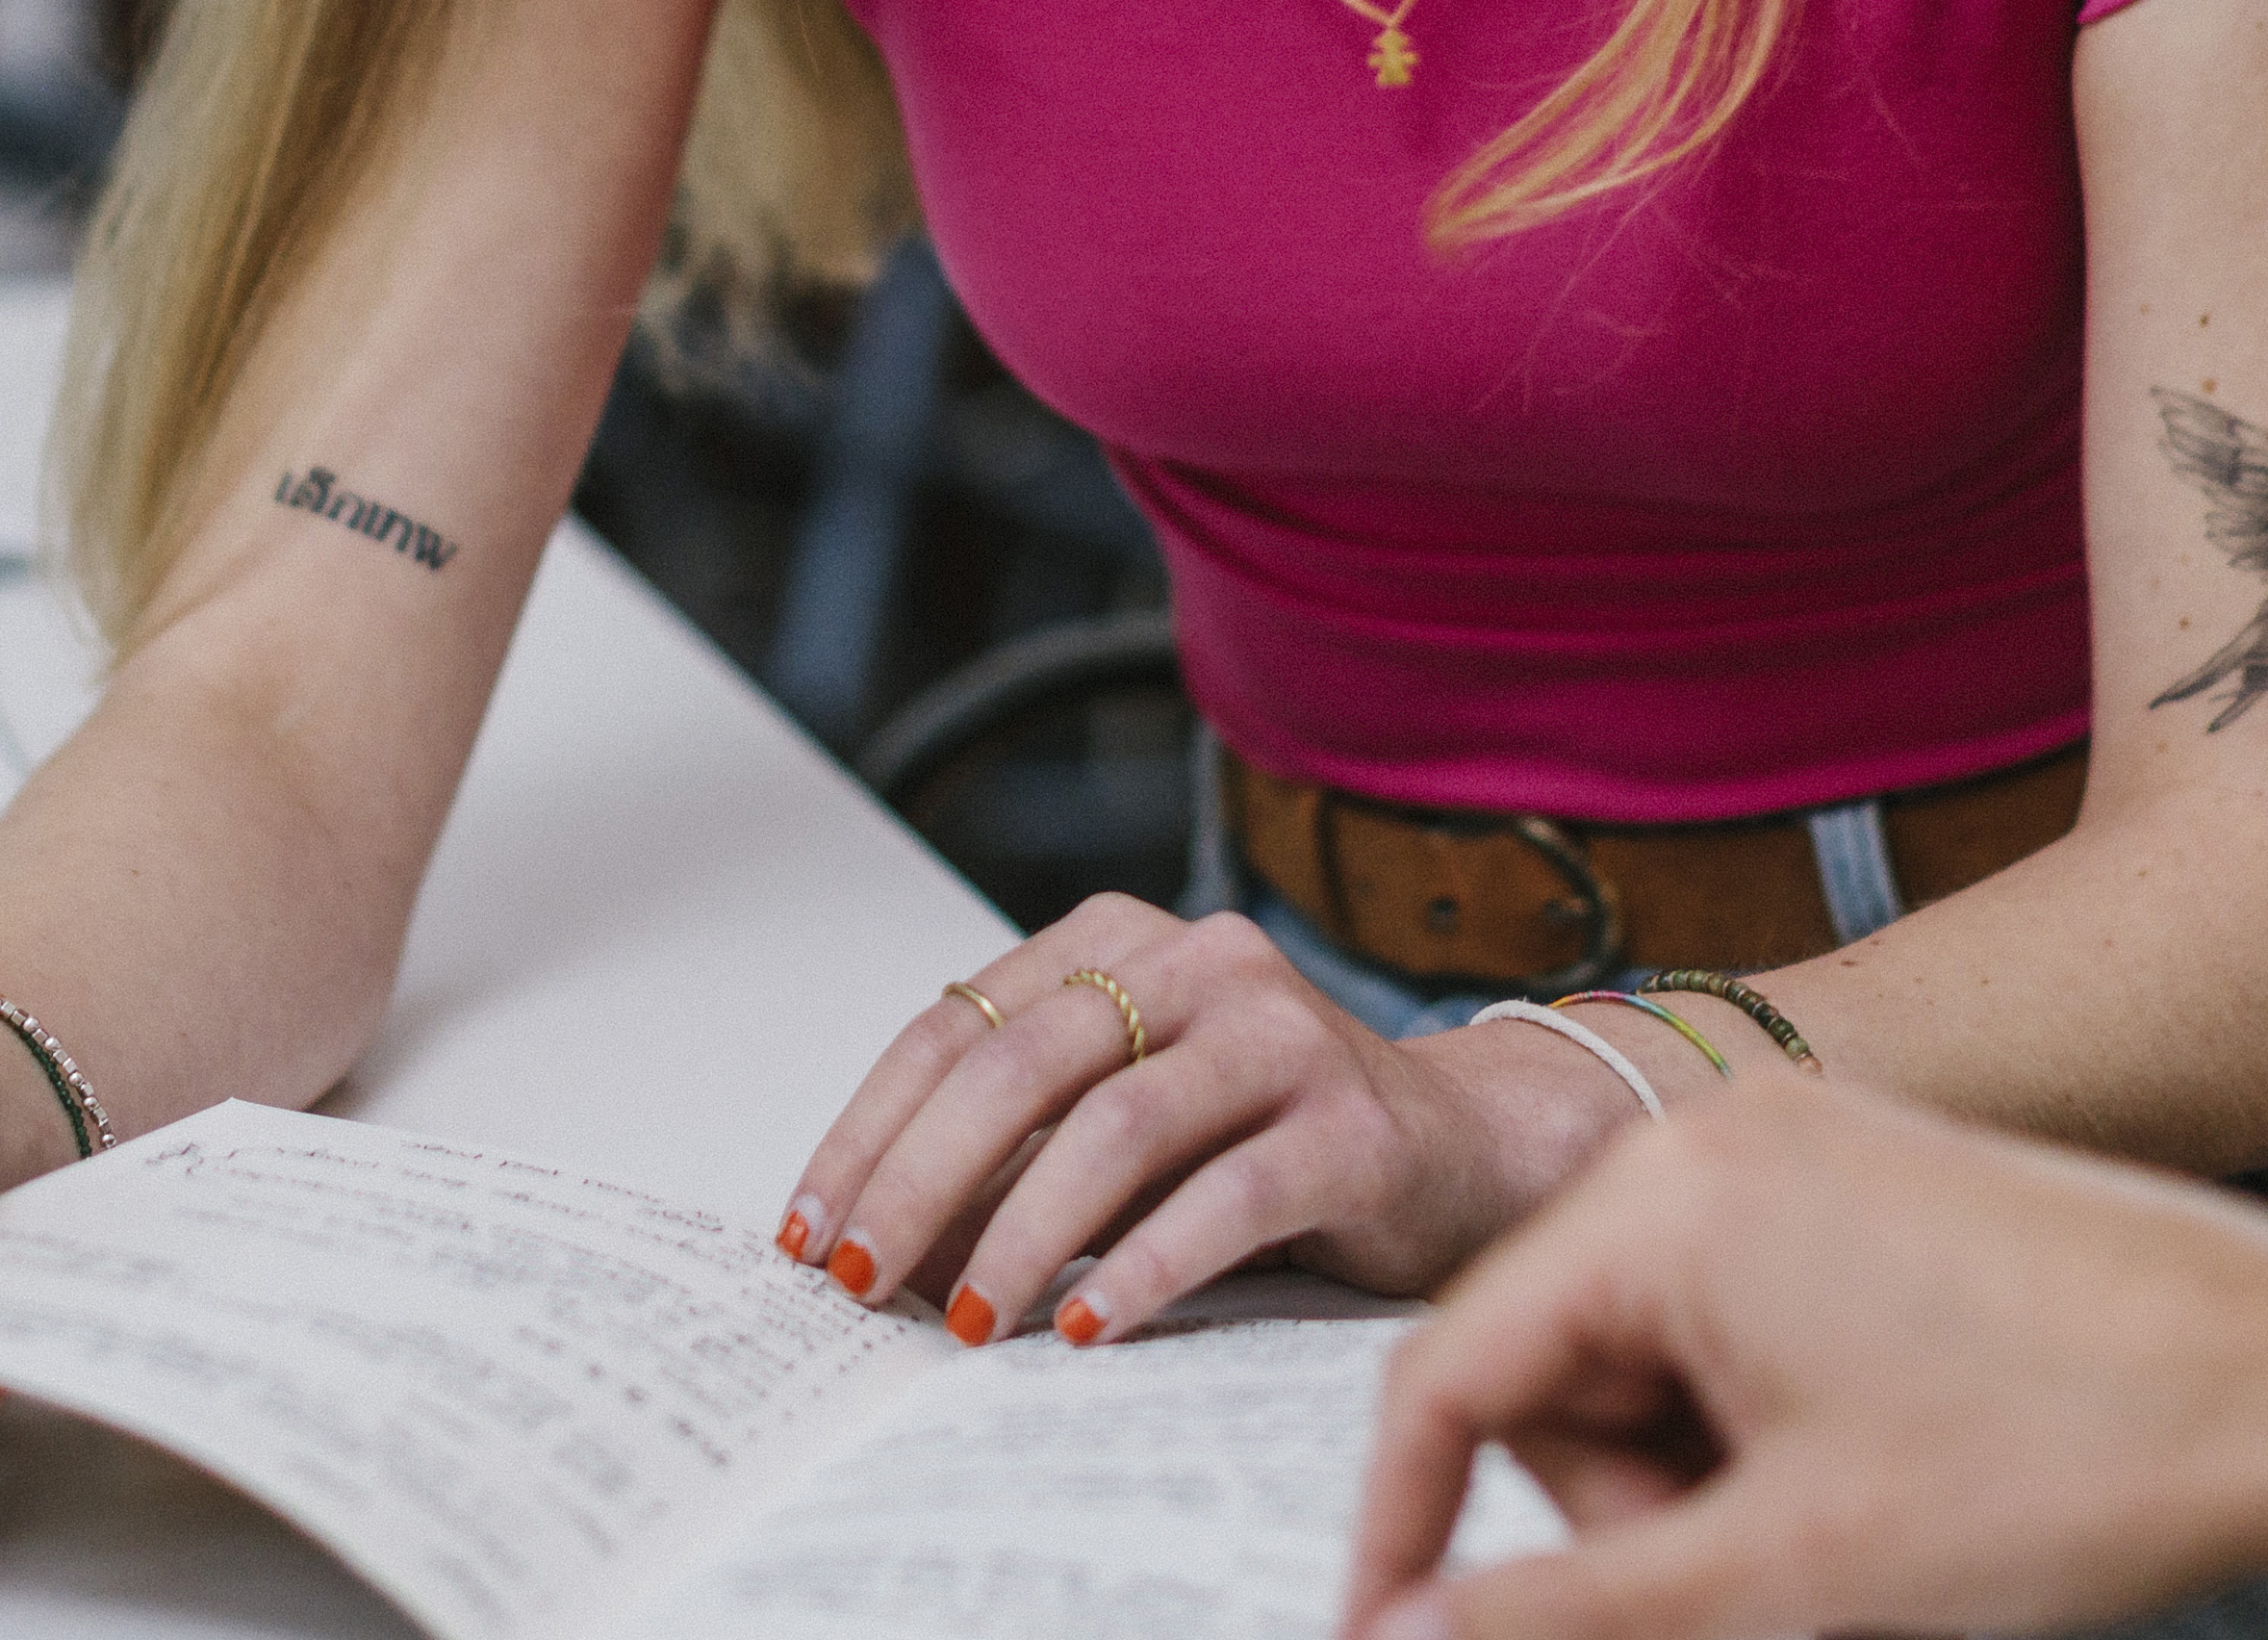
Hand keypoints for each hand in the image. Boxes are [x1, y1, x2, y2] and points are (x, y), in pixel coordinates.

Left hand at [778, 898, 1671, 1346]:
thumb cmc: (1263, 1140)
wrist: (1458, 1151)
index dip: (871, 1129)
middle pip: (1025, 1063)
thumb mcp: (1128, 1113)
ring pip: (1118, 1124)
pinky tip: (1091, 1328)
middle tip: (864, 1280)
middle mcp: (1199, 961)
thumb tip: (875, 1231)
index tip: (808, 1229)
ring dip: (1022, 1234)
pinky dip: (1149, 1263)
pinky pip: (1232, 1193)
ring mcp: (1281, 1032)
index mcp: (1122, 939)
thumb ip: (1021, 1136)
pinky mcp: (1351, 1121)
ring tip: (966, 1324)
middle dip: (922, 1181)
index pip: (959, 1023)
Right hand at [1338, 1076, 2267, 1639]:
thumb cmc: (2071, 1457)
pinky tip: (1869, 1489)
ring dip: (1706, 1479)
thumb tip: (1397, 1633)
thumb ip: (1562, 1616)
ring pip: (1653, 1356)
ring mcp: (1794, 1148)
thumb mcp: (1783, 1578)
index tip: (1400, 1639)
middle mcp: (1712, 1138)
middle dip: (1625, 1507)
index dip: (1410, 1530)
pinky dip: (1767, 1427)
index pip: (1451, 1370)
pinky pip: (1737, 1319)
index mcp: (1666, 1196)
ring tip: (1837, 1545)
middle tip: (1754, 1588)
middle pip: (1557, 1367)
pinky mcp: (1859, 1185)